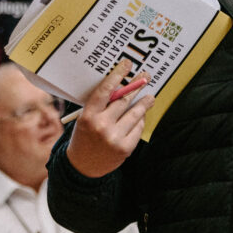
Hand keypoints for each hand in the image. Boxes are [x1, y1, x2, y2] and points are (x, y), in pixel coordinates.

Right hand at [65, 59, 154, 177]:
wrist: (82, 167)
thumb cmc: (84, 137)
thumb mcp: (85, 119)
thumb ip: (100, 106)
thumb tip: (121, 87)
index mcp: (88, 116)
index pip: (105, 91)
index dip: (117, 76)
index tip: (127, 65)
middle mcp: (101, 126)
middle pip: (123, 100)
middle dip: (136, 86)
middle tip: (145, 76)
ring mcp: (114, 137)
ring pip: (134, 114)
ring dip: (144, 103)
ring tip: (150, 96)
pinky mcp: (125, 148)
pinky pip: (137, 128)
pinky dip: (140, 121)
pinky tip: (141, 115)